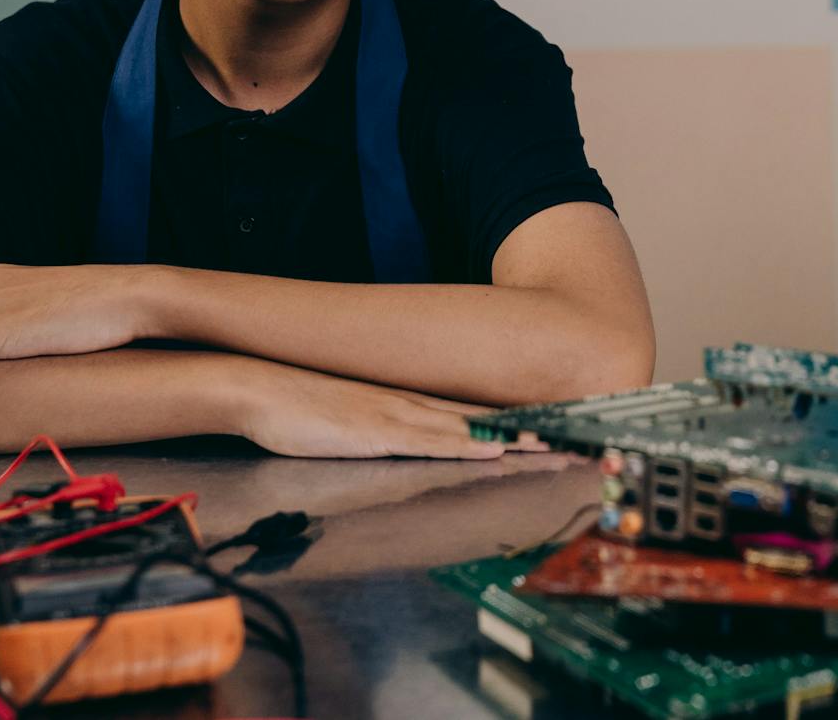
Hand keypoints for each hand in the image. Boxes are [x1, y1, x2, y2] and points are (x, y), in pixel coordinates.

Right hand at [236, 363, 543, 459]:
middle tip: (579, 441)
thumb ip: (388, 424)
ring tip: (555, 448)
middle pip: (487, 418)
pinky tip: (492, 451)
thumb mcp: (356, 414)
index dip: (521, 421)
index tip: (561, 431)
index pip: (479, 412)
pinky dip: (465, 447)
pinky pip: (430, 442)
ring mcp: (398, 416)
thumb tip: (415, 435)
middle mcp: (414, 403)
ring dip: (513, 439)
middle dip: (533, 431)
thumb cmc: (301, 405)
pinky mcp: (377, 433)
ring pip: (469, 429)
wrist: (258, 387)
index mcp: (412, 400)